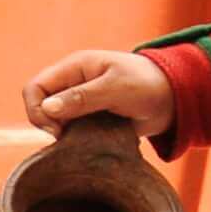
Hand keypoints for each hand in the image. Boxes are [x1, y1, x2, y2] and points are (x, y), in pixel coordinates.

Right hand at [25, 51, 177, 139]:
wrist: (175, 99)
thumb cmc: (148, 84)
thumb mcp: (115, 88)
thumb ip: (81, 98)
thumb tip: (47, 109)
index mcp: (74, 68)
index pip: (35, 87)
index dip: (36, 110)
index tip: (55, 129)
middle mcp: (72, 83)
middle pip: (39, 105)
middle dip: (47, 124)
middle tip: (67, 137)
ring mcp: (80, 102)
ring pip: (53, 120)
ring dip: (61, 133)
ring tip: (81, 140)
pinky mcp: (90, 118)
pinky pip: (70, 130)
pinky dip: (73, 140)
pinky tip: (87, 143)